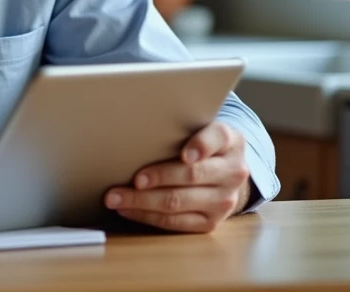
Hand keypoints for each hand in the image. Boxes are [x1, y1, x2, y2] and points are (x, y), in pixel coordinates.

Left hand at [103, 121, 250, 233]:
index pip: (217, 138)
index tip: (184, 155)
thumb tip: (140, 129)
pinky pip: (176, 222)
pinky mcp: (211, 222)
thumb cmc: (202, 144)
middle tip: (132, 179)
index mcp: (230, 141)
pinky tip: (128, 209)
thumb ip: (182, 127)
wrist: (225, 172)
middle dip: (158, 177)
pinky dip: (147, 216)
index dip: (201, 146)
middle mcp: (233, 172)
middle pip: (191, 175)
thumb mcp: (202, 128)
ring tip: (116, 198)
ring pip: (178, 201)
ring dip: (142, 201)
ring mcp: (224, 200)